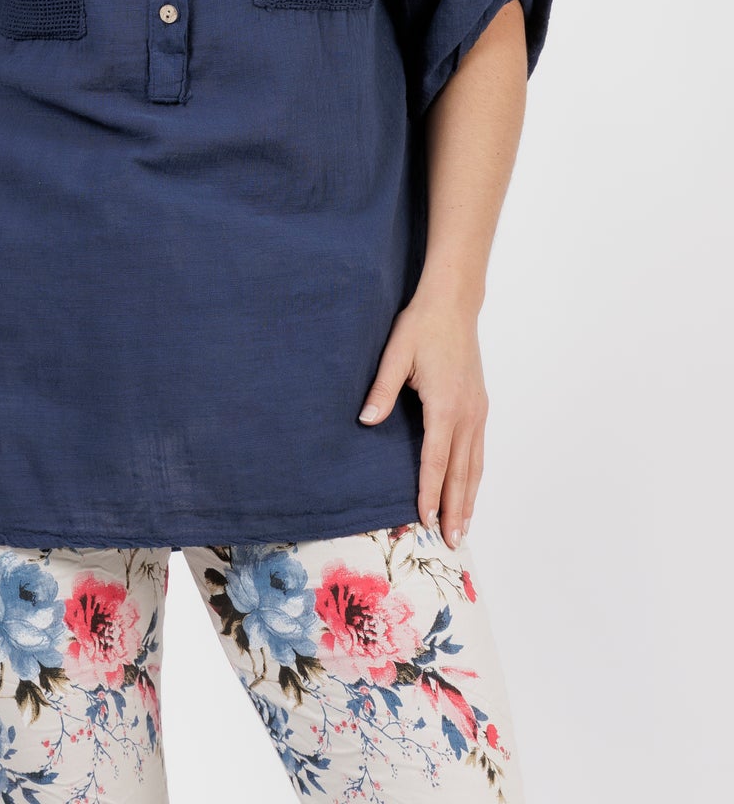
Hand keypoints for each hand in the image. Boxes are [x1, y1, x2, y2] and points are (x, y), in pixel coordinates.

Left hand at [356, 293, 486, 549]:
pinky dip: (474, 474)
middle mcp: (467, 413)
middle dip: (455, 508)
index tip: (425, 519)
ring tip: (462, 527)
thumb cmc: (422, 327)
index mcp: (445, 405)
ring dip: (469, 497)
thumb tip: (366, 421)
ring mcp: (478, 410)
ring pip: (475, 464)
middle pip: (461, 471)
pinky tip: (469, 488)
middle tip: (451, 542)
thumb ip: (381, 390)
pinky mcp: (480, 405)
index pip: (436, 459)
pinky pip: (479, 449)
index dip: (430, 491)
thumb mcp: (395, 354)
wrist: (453, 303)